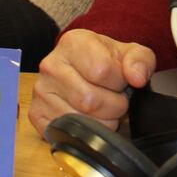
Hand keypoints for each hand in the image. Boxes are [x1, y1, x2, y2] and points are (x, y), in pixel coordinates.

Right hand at [28, 29, 156, 135]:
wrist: (83, 69)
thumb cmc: (107, 60)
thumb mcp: (129, 53)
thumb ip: (140, 60)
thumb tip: (137, 78)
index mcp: (73, 43)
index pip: (102, 70)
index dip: (120, 82)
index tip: (121, 81)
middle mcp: (51, 65)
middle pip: (90, 100)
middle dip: (114, 106)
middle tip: (115, 99)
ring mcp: (40, 90)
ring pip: (80, 121)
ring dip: (102, 122)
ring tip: (103, 108)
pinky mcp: (36, 114)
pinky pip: (66, 133)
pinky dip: (85, 133)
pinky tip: (88, 118)